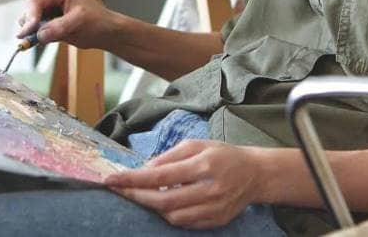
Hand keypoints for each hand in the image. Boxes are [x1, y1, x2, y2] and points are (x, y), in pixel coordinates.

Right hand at [15, 0, 115, 49]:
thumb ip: (58, 28)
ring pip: (28, 22)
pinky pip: (34, 31)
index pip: (35, 1)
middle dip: (30, 26)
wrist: (105, 32)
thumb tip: (40, 35)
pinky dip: (37, 37)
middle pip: (28, 11)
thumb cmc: (97, 21)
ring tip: (50, 37)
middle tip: (32, 40)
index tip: (29, 31)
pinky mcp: (46, 23)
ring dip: (33, 33)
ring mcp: (46, 10)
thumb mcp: (78, 22)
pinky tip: (49, 39)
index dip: (30, 16)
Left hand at [104, 140, 263, 228]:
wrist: (255, 174)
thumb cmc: (223, 155)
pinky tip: (164, 204)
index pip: (160, 177)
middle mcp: (209, 189)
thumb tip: (144, 170)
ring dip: (152, 207)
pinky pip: (185, 224)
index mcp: (203, 165)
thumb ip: (169, 157)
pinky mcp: (216, 221)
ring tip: (143, 195)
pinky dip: (169, 215)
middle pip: (163, 202)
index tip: (112, 180)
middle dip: (136, 197)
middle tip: (118, 190)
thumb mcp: (196, 145)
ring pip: (172, 217)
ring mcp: (214, 209)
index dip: (133, 180)